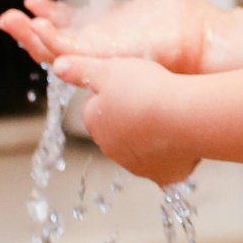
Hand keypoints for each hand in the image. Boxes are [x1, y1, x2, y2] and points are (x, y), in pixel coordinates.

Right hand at [0, 0, 216, 75]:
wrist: (208, 37)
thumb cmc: (191, 19)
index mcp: (109, 28)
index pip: (68, 24)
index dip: (47, 13)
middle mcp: (101, 45)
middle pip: (53, 42)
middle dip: (26, 30)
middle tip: (7, 17)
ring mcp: (101, 55)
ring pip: (54, 52)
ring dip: (29, 37)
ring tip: (11, 21)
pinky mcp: (105, 60)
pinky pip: (69, 55)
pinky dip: (49, 43)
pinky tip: (35, 28)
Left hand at [51, 52, 199, 186]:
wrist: (184, 116)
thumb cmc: (146, 89)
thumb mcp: (107, 69)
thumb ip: (81, 69)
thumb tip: (58, 66)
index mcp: (95, 123)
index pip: (96, 107)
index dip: (114, 92)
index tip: (131, 84)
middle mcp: (112, 149)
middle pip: (120, 129)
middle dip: (132, 116)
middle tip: (153, 97)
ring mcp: (139, 165)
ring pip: (144, 147)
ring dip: (153, 135)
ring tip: (170, 114)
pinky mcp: (165, 175)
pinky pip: (168, 164)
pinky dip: (174, 154)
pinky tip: (183, 137)